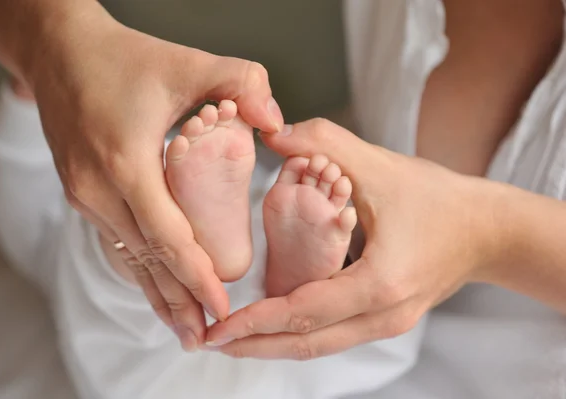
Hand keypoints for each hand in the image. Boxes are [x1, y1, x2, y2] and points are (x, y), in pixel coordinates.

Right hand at [27, 10, 283, 349]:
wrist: (58, 52)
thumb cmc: (124, 57)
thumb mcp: (187, 62)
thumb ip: (242, 82)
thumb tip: (277, 122)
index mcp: (126, 162)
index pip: (168, 237)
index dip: (197, 276)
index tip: (222, 308)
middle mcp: (99, 188)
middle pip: (147, 260)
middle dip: (180, 301)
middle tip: (205, 338)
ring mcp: (85, 195)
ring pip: (129, 258)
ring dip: (158, 295)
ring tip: (184, 331)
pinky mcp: (82, 194)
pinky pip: (116, 242)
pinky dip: (141, 270)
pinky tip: (156, 290)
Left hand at [206, 118, 500, 358]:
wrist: (486, 231)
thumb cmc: (438, 199)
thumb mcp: (381, 165)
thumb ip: (325, 143)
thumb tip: (272, 132)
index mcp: (379, 283)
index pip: (304, 311)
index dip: (256, 321)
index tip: (217, 329)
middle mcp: (382, 316)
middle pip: (306, 342)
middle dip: (254, 344)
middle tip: (210, 340)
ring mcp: (386, 324)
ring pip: (318, 346)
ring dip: (272, 344)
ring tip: (232, 339)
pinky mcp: (385, 320)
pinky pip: (332, 336)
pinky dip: (297, 334)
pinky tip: (272, 326)